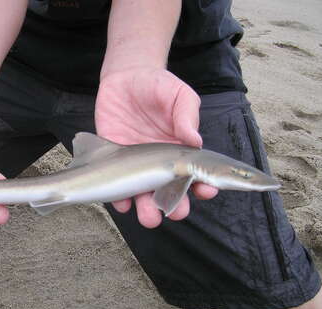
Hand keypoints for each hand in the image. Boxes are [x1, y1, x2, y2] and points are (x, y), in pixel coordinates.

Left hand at [95, 67, 217, 227]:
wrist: (125, 78)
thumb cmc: (158, 86)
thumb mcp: (178, 94)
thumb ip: (186, 115)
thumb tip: (195, 140)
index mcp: (181, 151)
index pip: (195, 175)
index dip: (203, 185)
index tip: (206, 190)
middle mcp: (161, 164)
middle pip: (171, 193)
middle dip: (175, 206)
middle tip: (176, 212)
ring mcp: (138, 166)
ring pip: (145, 196)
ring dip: (148, 210)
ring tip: (150, 218)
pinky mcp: (115, 162)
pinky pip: (118, 186)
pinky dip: (119, 198)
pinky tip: (122, 202)